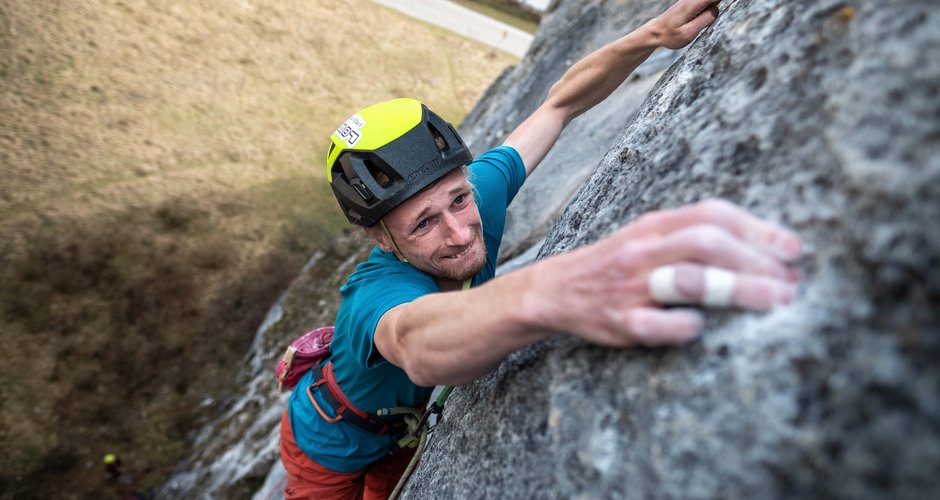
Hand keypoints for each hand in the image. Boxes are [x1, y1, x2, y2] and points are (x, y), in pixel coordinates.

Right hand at [538, 199, 801, 346]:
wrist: (555, 289)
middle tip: (791, 284)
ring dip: (738, 289)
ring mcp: (631, 286)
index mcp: (655, 225)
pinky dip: (685, 326)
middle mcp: (644, 250)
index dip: (759, 229)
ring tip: (775, 302)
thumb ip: (693, 236)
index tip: (794, 250)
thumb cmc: (616, 265)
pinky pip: (656, 324)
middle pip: (708, 243)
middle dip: (757, 262)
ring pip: (689, 279)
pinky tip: (704, 327)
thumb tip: (762, 248)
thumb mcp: (649, 237)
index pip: (713, 214)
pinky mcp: (620, 321)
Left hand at [646, 0, 720, 49]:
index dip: (722, 1)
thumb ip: (705, 20)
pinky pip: (706, 3)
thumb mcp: (689, 32)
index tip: (731, 6)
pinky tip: (698, 21)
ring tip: (698, 24)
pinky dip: (708, 9)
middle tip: (705, 23)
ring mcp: (692, 0)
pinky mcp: (692, 3)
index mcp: (693, 4)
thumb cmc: (670, 35)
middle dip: (717, 5)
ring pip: (711, 1)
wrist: (656, 33)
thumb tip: (717, 9)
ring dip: (712, 9)